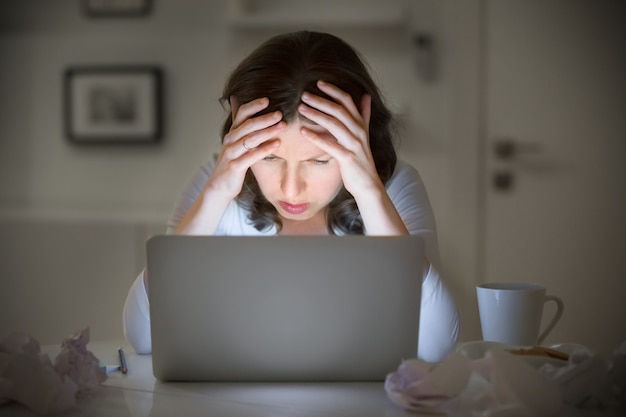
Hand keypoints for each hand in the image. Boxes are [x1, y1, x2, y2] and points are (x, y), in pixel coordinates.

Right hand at [207, 97, 284, 199]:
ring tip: (282, 126)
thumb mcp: (235, 142)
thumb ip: (239, 124)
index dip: (253, 106)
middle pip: (248, 125)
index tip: (267, 100)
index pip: (241, 114)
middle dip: (265, 118)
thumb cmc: (232, 162)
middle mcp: (230, 140)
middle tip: (280, 114)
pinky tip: (277, 144)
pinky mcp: (235, 166)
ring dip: (268, 131)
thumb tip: (235, 99)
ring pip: (251, 139)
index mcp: (232, 133)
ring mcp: (232, 153)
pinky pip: (252, 156)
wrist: (219, 186)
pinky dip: (264, 149)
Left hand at [298, 81, 407, 235]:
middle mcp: (359, 132)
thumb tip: (366, 96)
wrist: (368, 184)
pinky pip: (330, 145)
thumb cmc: (361, 160)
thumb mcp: (364, 135)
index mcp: (361, 125)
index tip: (319, 83)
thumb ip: (364, 115)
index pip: (348, 101)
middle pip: (339, 109)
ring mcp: (354, 144)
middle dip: (321, 100)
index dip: (334, 90)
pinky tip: (303, 131)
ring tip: (301, 108)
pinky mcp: (347, 158)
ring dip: (316, 114)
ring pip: (334, 124)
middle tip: (304, 94)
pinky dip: (316, 137)